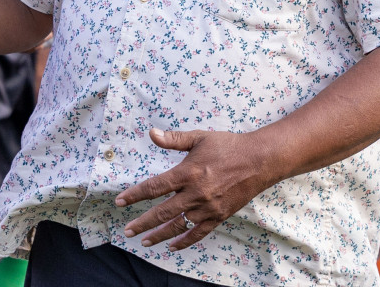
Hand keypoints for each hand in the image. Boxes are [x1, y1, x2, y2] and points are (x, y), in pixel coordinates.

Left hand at [116, 127, 274, 249]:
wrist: (259, 161)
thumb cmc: (227, 146)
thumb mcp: (199, 138)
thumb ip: (174, 139)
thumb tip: (151, 133)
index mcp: (187, 173)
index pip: (155, 187)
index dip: (135, 195)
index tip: (120, 202)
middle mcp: (196, 193)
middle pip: (162, 212)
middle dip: (142, 222)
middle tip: (127, 230)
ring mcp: (208, 207)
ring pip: (178, 225)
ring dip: (159, 235)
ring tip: (144, 241)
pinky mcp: (219, 216)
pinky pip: (198, 232)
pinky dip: (184, 241)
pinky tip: (172, 246)